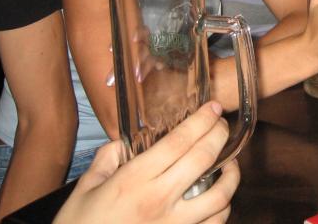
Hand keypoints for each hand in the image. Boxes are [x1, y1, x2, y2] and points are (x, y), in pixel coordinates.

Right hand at [53, 102, 239, 223]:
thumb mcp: (85, 189)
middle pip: (203, 159)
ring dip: (232, 176)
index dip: (202, 120)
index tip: (213, 108)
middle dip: (219, 135)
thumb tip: (122, 144)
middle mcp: (158, 201)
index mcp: (134, 180)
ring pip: (219, 196)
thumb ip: (106, 159)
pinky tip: (220, 199)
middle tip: (222, 125)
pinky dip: (223, 209)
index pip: (179, 141)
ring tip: (231, 164)